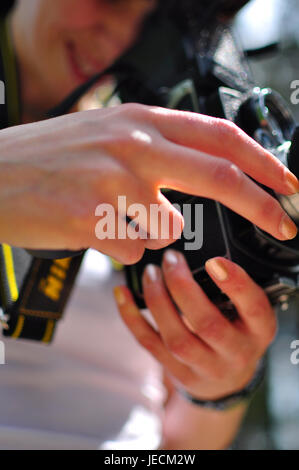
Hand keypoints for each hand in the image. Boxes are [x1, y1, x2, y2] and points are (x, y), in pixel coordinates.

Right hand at [0, 104, 296, 262]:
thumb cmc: (49, 157)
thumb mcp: (106, 132)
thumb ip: (154, 145)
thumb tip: (199, 166)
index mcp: (139, 121)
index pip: (219, 136)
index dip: (261, 160)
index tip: (285, 182)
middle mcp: (132, 146)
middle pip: (219, 177)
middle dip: (261, 205)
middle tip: (284, 223)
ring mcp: (113, 183)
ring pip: (169, 229)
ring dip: (152, 234)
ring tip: (114, 219)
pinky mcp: (93, 221)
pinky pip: (132, 251)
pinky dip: (120, 248)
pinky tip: (91, 230)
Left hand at [113, 250, 276, 399]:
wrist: (229, 381)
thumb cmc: (238, 332)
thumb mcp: (250, 312)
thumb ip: (233, 290)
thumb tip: (198, 253)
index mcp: (259, 330)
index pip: (254, 307)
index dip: (235, 284)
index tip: (214, 261)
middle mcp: (235, 352)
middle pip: (207, 323)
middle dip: (183, 287)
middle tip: (170, 259)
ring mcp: (205, 367)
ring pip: (176, 338)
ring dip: (158, 300)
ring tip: (151, 273)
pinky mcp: (179, 373)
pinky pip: (150, 344)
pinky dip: (132, 317)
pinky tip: (122, 294)